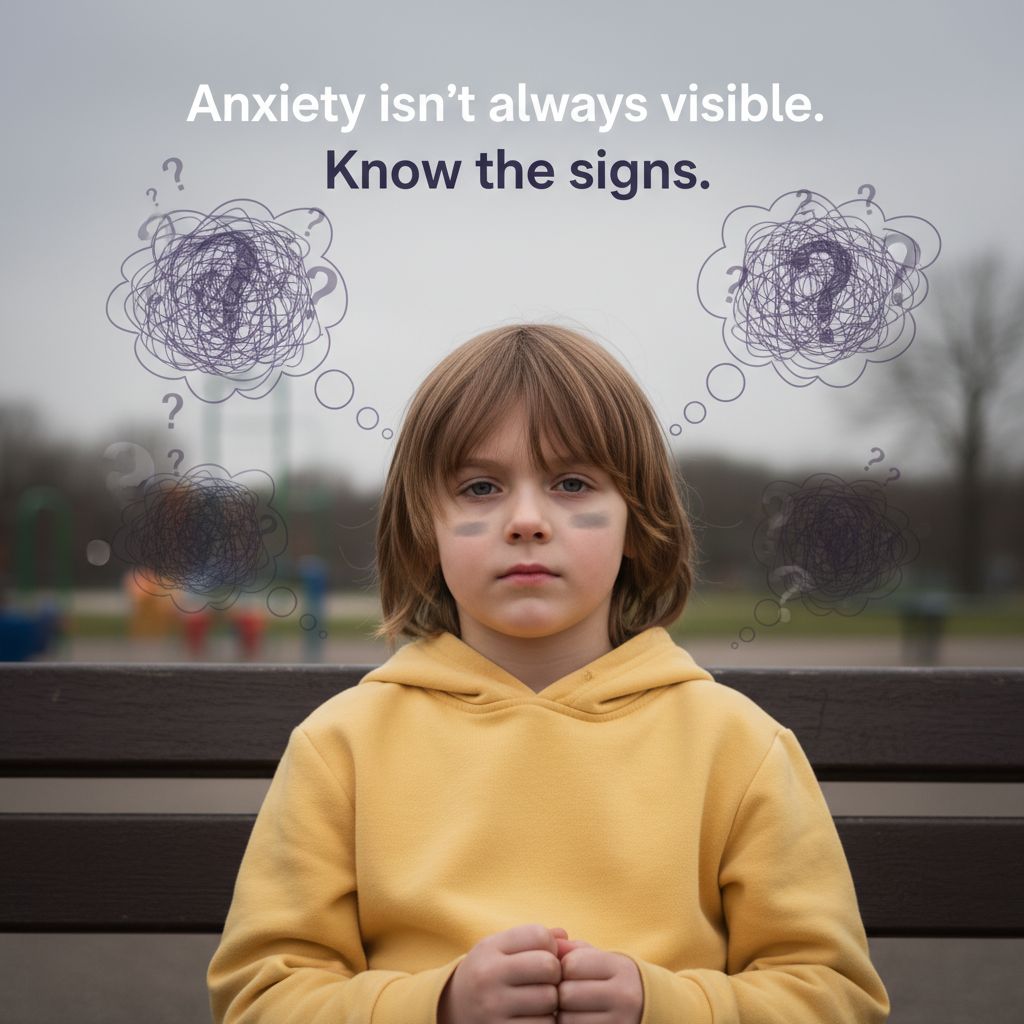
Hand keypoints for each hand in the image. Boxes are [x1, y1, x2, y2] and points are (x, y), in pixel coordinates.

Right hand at [438, 923, 563, 1023]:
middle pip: (548, 966)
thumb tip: (566, 938)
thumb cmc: (488, 974)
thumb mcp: (500, 949)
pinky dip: (545, 1022)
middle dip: (554, 974)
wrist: (453, 1011)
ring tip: (538, 1001)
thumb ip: (532, 939)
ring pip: (550, 999)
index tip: (542, 956)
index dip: (550, 946)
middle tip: (545, 981)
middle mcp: (487, 977)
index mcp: (489, 949)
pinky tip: (532, 1018)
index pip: (538, 935)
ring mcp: (492, 1009)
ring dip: (552, 1002)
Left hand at [552, 938, 643, 1023]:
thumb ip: (573, 949)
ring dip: (562, 1014)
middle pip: (567, 994)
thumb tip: (550, 942)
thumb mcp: (600, 959)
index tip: (568, 971)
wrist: (645, 1008)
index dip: (562, 967)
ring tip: (571, 1008)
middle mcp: (624, 997)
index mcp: (621, 968)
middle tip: (565, 992)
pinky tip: (577, 1019)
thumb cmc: (612, 979)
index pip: (572, 964)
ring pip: (566, 1019)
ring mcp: (620, 1022)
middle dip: (560, 992)